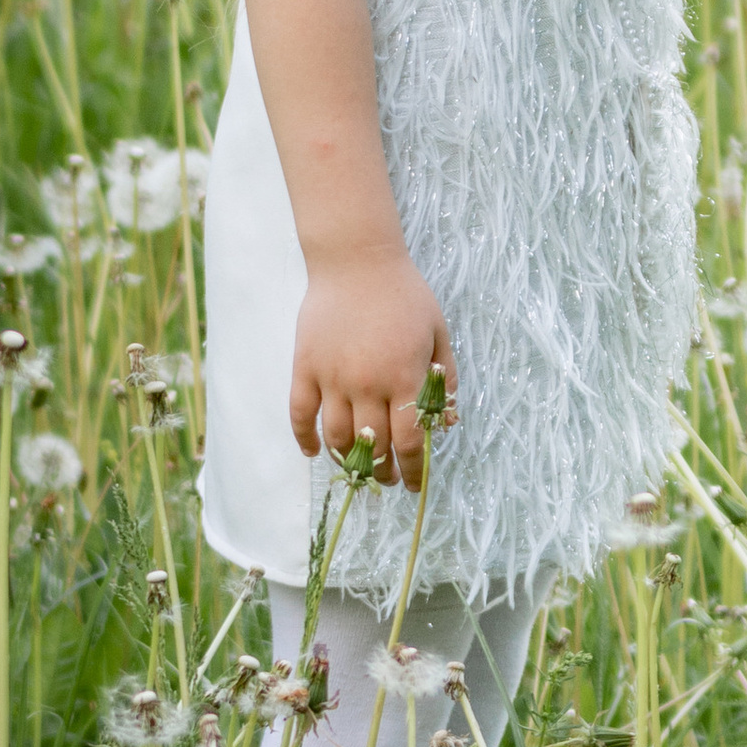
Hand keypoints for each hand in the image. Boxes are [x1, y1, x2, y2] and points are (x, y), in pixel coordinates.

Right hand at [289, 249, 458, 491]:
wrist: (357, 261)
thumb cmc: (404, 295)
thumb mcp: (437, 332)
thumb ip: (442, 377)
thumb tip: (445, 420)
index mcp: (403, 377)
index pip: (409, 442)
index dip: (412, 470)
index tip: (413, 484)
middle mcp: (367, 384)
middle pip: (373, 446)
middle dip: (382, 471)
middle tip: (386, 478)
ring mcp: (332, 377)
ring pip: (337, 437)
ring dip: (347, 462)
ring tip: (357, 470)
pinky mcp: (305, 367)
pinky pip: (300, 413)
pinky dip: (305, 438)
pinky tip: (315, 452)